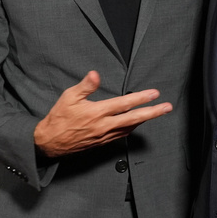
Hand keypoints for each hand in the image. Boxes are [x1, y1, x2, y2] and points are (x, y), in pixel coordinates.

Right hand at [33, 71, 171, 157]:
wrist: (49, 142)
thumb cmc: (58, 118)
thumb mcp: (68, 97)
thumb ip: (85, 86)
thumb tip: (95, 74)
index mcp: (96, 113)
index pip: (123, 104)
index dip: (140, 98)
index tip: (154, 94)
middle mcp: (103, 126)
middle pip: (134, 119)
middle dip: (152, 113)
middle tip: (167, 107)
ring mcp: (104, 136)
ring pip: (130, 128)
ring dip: (144, 120)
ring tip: (156, 113)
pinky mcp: (102, 142)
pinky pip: (122, 135)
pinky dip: (132, 128)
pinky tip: (136, 124)